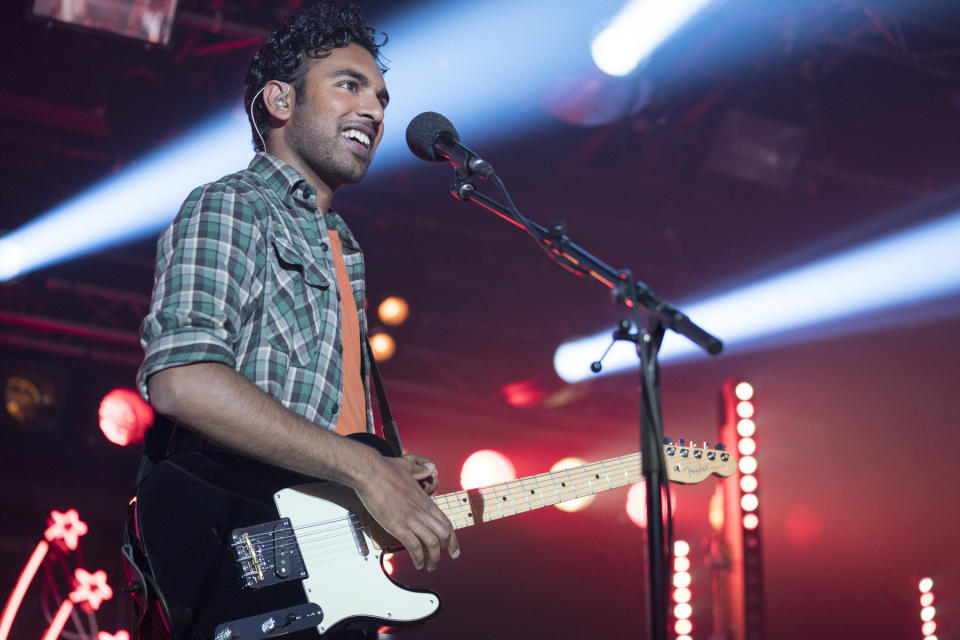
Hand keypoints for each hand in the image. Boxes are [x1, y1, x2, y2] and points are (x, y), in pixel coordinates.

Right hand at [354, 451, 459, 570]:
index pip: (446, 522)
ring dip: (434, 558)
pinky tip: (418, 563)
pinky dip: (418, 557)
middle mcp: (421, 511)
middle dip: (448, 549)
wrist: (370, 472)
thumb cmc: (385, 468)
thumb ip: (421, 468)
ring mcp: (410, 519)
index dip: (452, 537)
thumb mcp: (409, 465)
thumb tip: (430, 467)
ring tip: (431, 566)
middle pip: (443, 534)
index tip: (454, 547)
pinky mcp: (398, 526)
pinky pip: (414, 546)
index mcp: (425, 500)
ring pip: (432, 543)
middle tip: (448, 558)